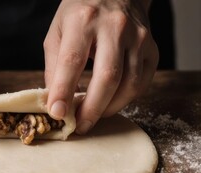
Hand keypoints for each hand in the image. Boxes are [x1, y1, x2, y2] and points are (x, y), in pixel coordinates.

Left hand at [44, 0, 158, 133]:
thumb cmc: (80, 14)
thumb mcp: (57, 32)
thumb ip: (54, 66)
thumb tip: (55, 101)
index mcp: (83, 20)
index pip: (72, 61)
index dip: (63, 90)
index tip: (57, 113)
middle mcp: (114, 27)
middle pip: (107, 77)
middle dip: (92, 109)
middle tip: (79, 126)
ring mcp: (138, 37)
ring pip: (129, 84)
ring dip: (109, 108)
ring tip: (92, 116)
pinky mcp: (152, 48)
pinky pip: (142, 83)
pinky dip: (125, 99)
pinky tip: (110, 103)